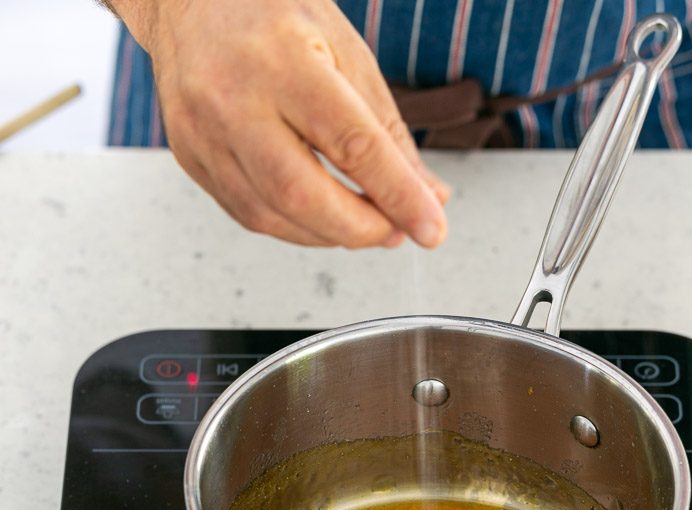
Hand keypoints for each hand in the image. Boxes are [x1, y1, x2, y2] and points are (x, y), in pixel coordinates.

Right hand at [113, 0, 449, 247]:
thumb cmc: (273, 16)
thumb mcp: (345, 52)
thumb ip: (387, 132)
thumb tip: (430, 198)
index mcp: (282, 60)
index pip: (353, 145)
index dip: (398, 196)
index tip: (432, 230)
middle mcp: (232, 99)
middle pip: (304, 195)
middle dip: (361, 228)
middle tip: (397, 232)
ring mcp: (202, 134)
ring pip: (273, 216)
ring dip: (330, 235)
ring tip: (367, 227)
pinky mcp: (190, 159)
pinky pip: (249, 215)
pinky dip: (296, 229)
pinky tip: (323, 220)